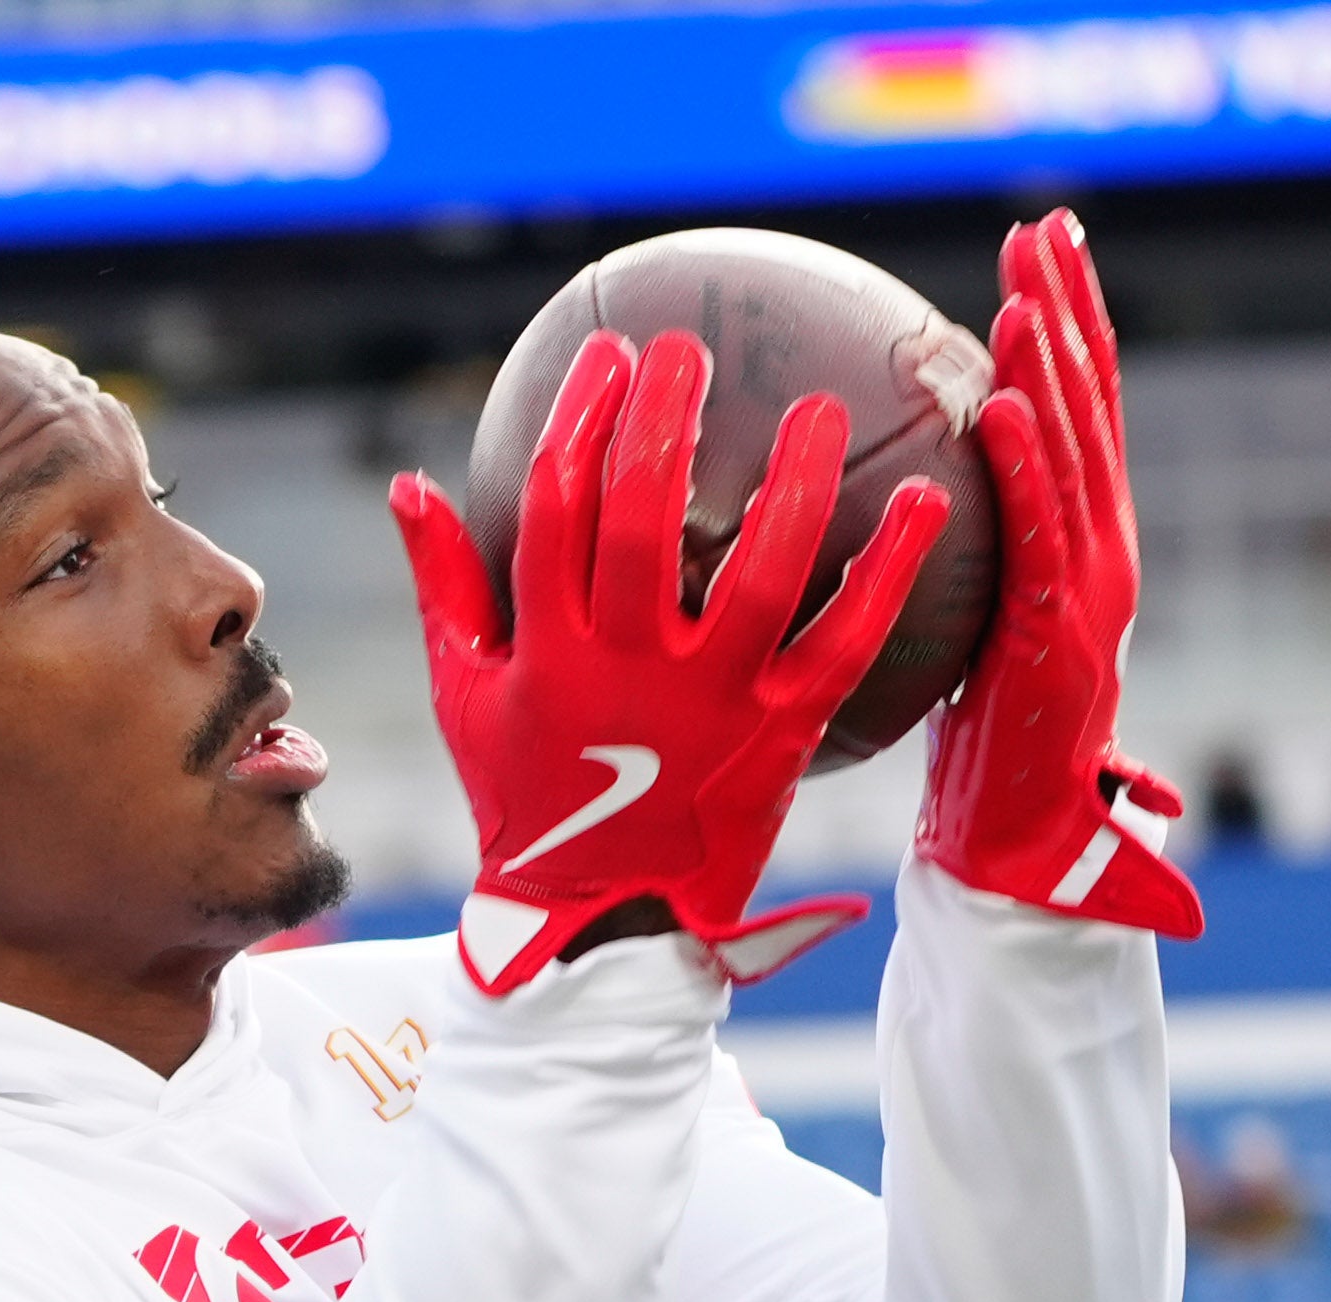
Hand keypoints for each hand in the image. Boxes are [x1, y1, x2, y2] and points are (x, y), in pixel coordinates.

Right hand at [391, 330, 948, 996]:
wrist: (599, 924)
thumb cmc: (526, 802)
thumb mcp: (464, 695)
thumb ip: (444, 584)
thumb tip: (406, 484)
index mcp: (549, 647)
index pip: (557, 507)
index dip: (582, 422)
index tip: (611, 355)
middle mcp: (627, 666)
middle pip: (643, 519)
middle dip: (663, 421)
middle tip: (692, 349)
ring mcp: (710, 701)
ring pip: (755, 572)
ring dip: (792, 482)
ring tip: (820, 408)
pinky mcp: (781, 734)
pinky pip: (845, 640)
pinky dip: (886, 571)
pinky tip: (924, 502)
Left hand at [917, 211, 1202, 941]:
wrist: (1021, 854)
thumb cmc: (986, 754)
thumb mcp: (974, 631)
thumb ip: (963, 558)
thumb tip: (898, 494)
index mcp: (1087, 551)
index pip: (1082, 416)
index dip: (1072, 327)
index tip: (1045, 250)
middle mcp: (1104, 559)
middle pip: (1092, 412)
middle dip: (1071, 313)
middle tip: (1043, 231)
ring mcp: (1092, 597)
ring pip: (1079, 458)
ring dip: (1056, 365)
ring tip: (1028, 291)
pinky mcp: (1061, 639)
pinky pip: (1044, 536)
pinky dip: (1032, 468)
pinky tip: (1008, 404)